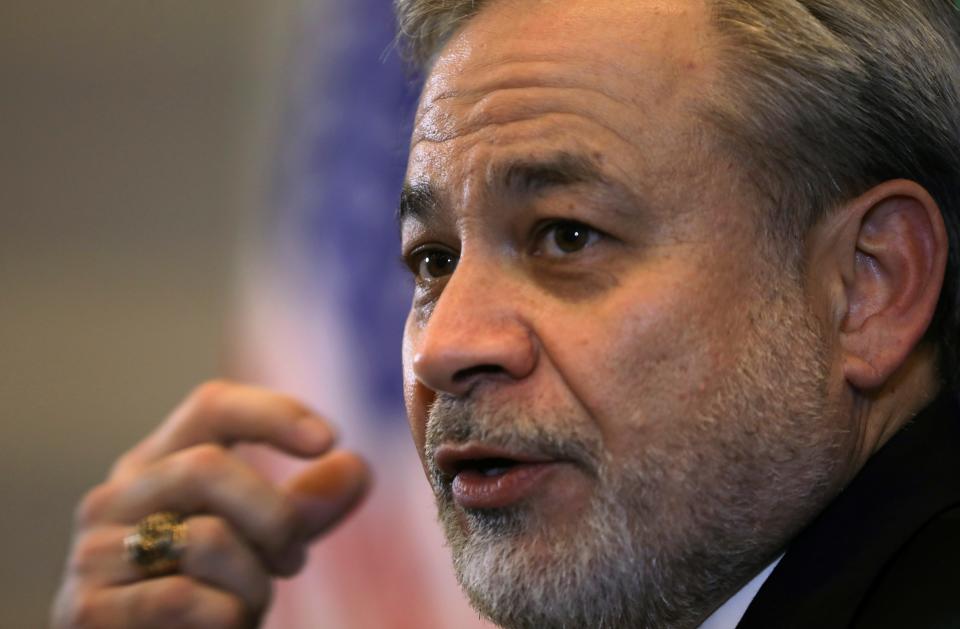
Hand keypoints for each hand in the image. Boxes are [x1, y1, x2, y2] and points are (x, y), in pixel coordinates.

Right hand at [51, 380, 370, 627]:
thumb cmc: (204, 600)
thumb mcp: (260, 546)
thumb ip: (302, 509)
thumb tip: (357, 466)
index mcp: (157, 465)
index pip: (212, 406)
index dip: (272, 413)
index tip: (328, 439)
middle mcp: (115, 497)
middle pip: (208, 467)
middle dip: (274, 517)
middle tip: (293, 560)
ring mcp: (93, 552)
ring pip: (205, 538)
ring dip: (253, 582)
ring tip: (247, 605)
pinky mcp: (87, 610)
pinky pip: (182, 599)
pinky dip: (226, 619)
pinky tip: (221, 628)